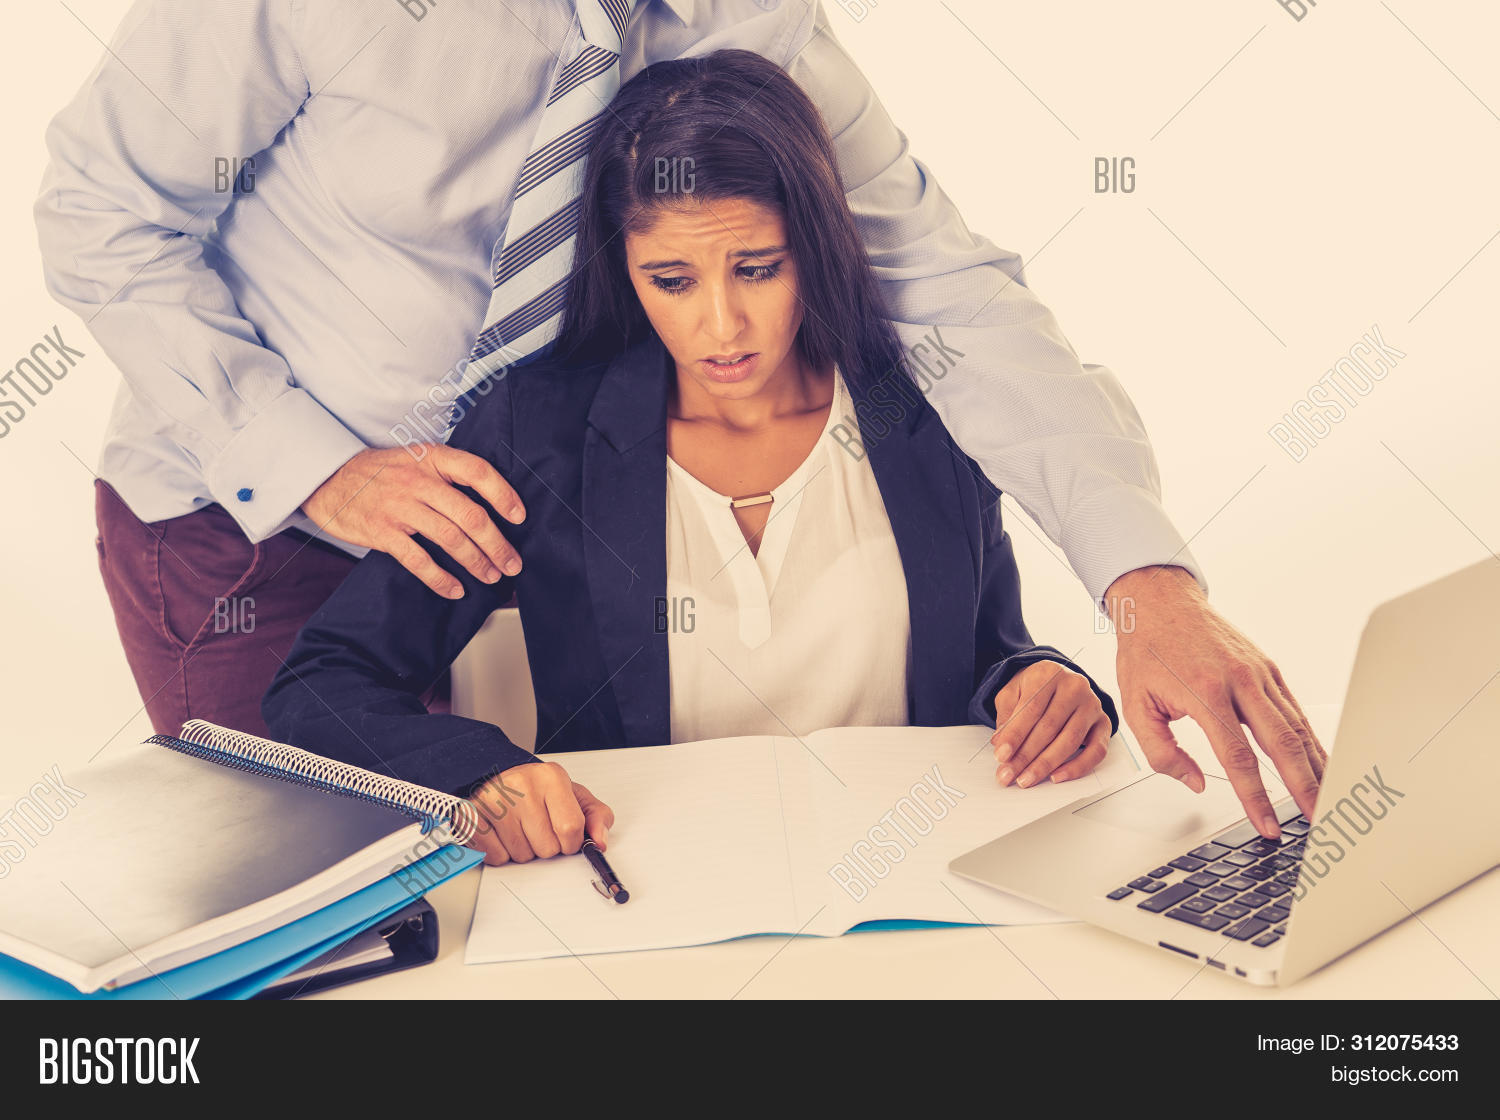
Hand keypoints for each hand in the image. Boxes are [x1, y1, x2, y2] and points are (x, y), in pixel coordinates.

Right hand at [301, 445, 525, 598]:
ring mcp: (399, 506)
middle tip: (513, 563)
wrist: (327, 478)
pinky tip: (455, 589)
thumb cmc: (381, 473)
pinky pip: (418, 560)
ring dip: (476, 562)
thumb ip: (447, 474)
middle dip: (497, 544)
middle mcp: (418, 480)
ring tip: (491, 576)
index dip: (504, 495)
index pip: (478, 471)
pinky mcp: (381, 532)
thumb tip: (490, 504)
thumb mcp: (415, 459)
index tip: (520, 517)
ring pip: (450, 538)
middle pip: (470, 514)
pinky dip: (440, 579)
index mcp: (432, 458)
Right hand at [465, 760, 614, 866]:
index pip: (571, 828)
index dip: (572, 841)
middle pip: (546, 847)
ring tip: (520, 829)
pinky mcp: (473, 815)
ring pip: (521, 855)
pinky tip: (502, 835)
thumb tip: (599, 841)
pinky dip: (500, 853)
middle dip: (546, 846)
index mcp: (552, 777)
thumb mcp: (575, 797)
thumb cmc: (540, 791)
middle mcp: (522, 785)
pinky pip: (495, 857)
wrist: (504, 778)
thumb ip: (597, 817)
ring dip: (524, 850)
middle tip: (538, 827)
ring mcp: (495, 799)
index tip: (566, 836)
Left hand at [990, 660, 1111, 786]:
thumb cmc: (1032, 688)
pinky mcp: (1103, 723)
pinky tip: (1056, 776)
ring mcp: (1092, 705)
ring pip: (1070, 740)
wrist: (1057, 680)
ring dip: (1045, 765)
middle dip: (1026, 756)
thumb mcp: (1011, 692)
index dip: (1015, 735)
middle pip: (1049, 727)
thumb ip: (1006, 716)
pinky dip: (1077, 767)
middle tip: (1008, 774)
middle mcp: (1074, 686)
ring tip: (1026, 779)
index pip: (1031, 708)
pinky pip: (1096, 750)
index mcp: (1049, 673)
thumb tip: (1001, 745)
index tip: (1001, 756)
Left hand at [1106, 565, 1326, 837]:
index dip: (1256, 798)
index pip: (1238, 758)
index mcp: (1205, 692)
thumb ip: (1162, 752)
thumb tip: (1196, 784)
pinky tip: (1320, 764)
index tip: (1269, 827)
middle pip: (1282, 744)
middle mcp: (1240, 681)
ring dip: (1316, 768)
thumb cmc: (1146, 652)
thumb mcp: (1136, 705)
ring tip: (1330, 801)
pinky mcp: (1269, 668)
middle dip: (1305, 788)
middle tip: (1321, 823)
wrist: (1160, 601)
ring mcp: (1260, 673)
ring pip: (1297, 728)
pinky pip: (1295, 710)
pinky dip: (1311, 740)